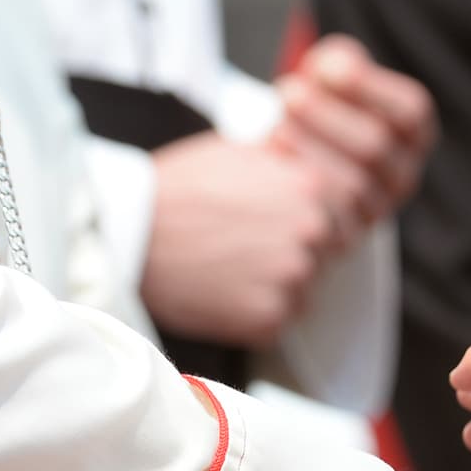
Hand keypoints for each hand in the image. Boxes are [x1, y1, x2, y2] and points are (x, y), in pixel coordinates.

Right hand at [140, 130, 334, 348]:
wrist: (126, 232)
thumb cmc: (176, 187)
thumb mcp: (240, 149)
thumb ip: (290, 158)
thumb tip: (318, 154)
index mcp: (312, 185)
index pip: (343, 209)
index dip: (311, 215)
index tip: (277, 220)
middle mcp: (313, 231)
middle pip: (326, 250)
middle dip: (294, 250)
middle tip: (244, 246)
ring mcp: (293, 278)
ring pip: (303, 287)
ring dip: (275, 282)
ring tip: (227, 266)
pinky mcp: (268, 319)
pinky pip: (276, 320)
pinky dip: (252, 312)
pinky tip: (219, 290)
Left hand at [270, 35, 435, 235]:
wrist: (284, 176)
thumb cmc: (313, 117)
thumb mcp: (327, 83)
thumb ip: (335, 65)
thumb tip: (331, 66)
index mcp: (412, 134)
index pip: (410, 111)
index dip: (368, 86)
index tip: (324, 67)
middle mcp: (402, 175)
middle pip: (375, 145)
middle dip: (325, 114)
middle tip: (287, 92)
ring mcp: (375, 210)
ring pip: (350, 186)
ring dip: (306, 149)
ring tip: (274, 128)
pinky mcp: (342, 240)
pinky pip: (323, 220)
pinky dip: (292, 188)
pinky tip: (270, 164)